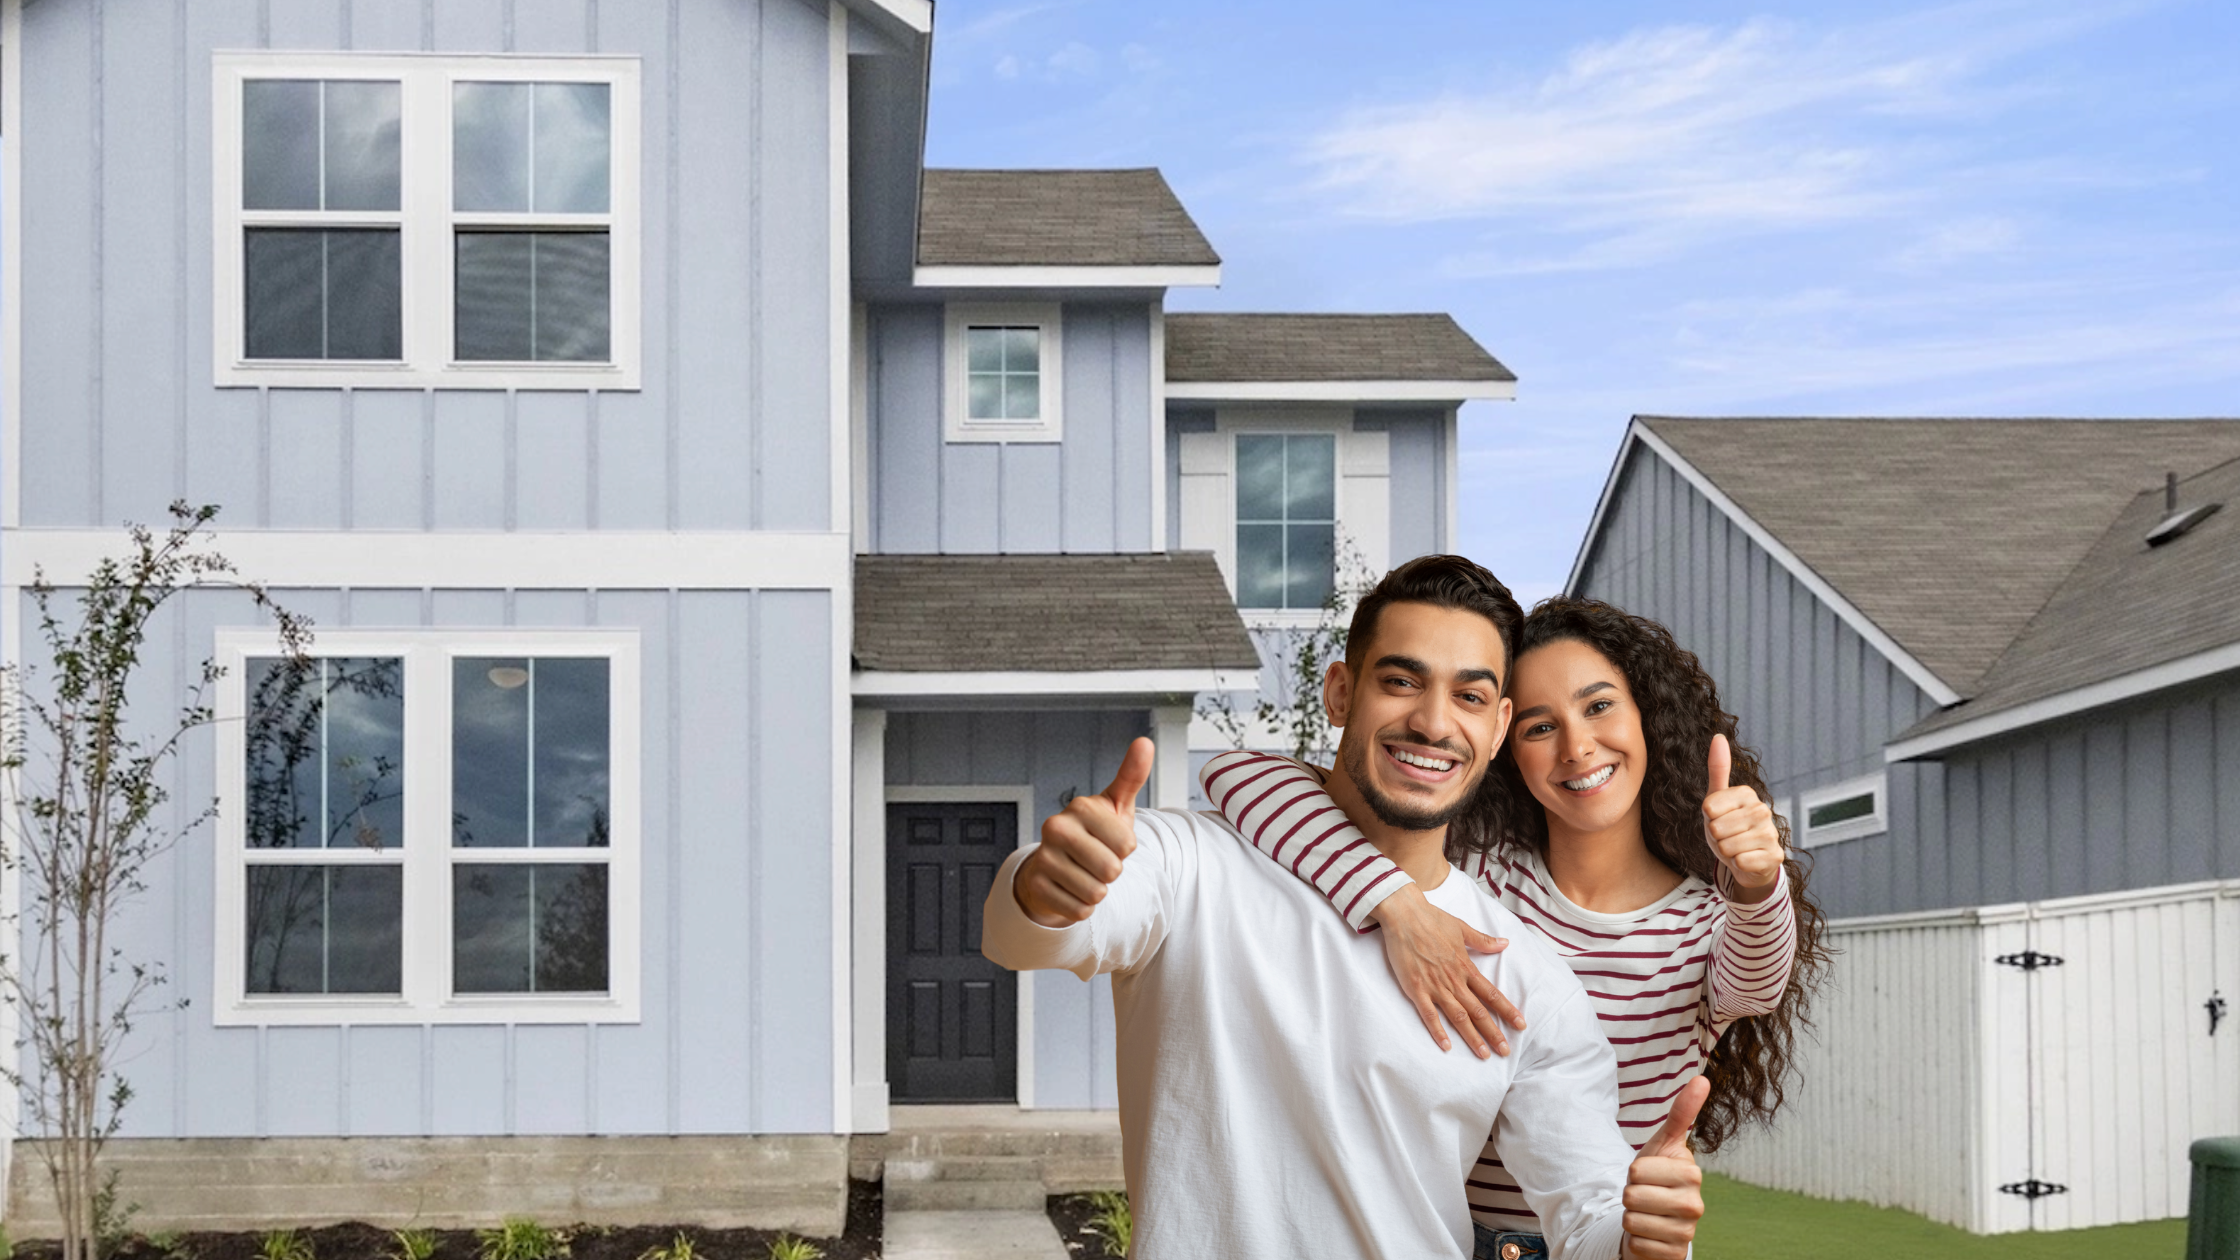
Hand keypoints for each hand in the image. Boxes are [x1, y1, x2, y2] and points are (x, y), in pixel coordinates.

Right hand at [1014, 737, 1153, 927]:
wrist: (1053, 865)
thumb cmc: (1092, 834)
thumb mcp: (1113, 805)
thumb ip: (1131, 776)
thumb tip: (1144, 743)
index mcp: (1080, 807)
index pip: (1127, 845)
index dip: (1125, 850)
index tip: (1109, 841)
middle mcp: (1056, 828)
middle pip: (1111, 870)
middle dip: (1111, 873)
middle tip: (1096, 861)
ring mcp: (1043, 858)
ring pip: (1096, 893)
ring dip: (1096, 890)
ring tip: (1083, 874)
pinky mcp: (1036, 886)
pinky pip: (1080, 910)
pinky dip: (1081, 906)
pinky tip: (1070, 889)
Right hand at [1367, 885, 1520, 1057]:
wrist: (1404, 914)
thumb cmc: (1432, 919)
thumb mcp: (1462, 928)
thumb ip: (1483, 941)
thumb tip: (1505, 943)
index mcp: (1465, 966)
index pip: (1491, 993)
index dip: (1507, 1010)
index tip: (1521, 1025)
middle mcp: (1453, 980)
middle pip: (1478, 1011)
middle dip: (1493, 1033)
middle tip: (1505, 1052)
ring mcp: (1434, 986)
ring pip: (1458, 1016)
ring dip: (1471, 1037)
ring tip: (1483, 1055)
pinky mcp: (1416, 988)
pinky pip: (1429, 1014)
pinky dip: (1438, 1031)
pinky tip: (1447, 1046)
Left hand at [1620, 1076, 1707, 1259]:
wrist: (1657, 1217)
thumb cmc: (1658, 1176)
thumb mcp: (1664, 1143)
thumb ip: (1682, 1113)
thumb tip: (1702, 1078)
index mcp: (1692, 1174)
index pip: (1636, 1170)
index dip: (1633, 1172)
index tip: (1647, 1174)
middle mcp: (1695, 1205)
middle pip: (1631, 1196)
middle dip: (1629, 1194)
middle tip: (1644, 1194)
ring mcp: (1686, 1233)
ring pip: (1631, 1221)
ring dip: (1631, 1217)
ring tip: (1646, 1213)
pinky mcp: (1674, 1254)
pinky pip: (1636, 1244)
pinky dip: (1636, 1239)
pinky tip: (1649, 1234)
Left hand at [1702, 734, 1780, 901]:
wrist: (1746, 861)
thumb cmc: (1728, 828)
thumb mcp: (1716, 800)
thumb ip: (1717, 769)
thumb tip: (1719, 736)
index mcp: (1746, 793)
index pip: (1709, 807)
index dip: (1708, 819)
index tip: (1718, 819)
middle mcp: (1763, 810)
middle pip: (1717, 828)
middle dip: (1716, 837)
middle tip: (1727, 837)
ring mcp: (1771, 833)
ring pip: (1729, 846)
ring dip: (1726, 852)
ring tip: (1736, 848)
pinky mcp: (1775, 856)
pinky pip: (1742, 861)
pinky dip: (1738, 864)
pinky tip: (1746, 860)